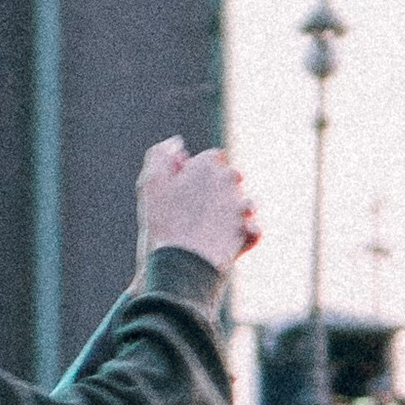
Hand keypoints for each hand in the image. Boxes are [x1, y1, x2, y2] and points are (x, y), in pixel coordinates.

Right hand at [136, 137, 258, 275]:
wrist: (183, 260)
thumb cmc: (163, 221)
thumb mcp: (150, 183)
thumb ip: (161, 156)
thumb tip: (177, 144)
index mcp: (208, 164)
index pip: (213, 158)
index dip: (199, 171)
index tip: (185, 186)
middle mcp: (230, 181)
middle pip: (230, 178)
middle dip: (219, 188)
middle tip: (197, 207)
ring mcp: (242, 207)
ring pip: (244, 203)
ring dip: (233, 211)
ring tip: (212, 227)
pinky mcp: (248, 232)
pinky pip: (253, 229)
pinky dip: (246, 233)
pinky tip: (232, 239)